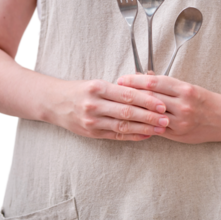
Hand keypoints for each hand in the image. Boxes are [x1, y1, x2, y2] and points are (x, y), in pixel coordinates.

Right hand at [55, 79, 169, 140]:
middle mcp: (94, 105)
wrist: (55, 103)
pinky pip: (116, 136)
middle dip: (149, 116)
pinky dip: (133, 136)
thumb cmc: (80, 91)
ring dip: (144, 128)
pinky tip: (146, 135)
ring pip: (123, 126)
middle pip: (127, 112)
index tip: (161, 104)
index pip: (127, 95)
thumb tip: (146, 91)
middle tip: (165, 118)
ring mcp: (92, 121)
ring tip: (159, 128)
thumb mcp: (96, 83)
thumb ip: (118, 88)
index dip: (146, 100)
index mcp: (97, 88)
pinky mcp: (92, 133)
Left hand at [117, 75, 220, 143]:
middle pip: (149, 97)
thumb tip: (148, 76)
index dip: (135, 80)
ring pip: (151, 114)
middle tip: (115, 91)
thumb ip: (168, 85)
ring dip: (133, 110)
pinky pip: (156, 128)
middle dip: (130, 94)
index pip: (154, 82)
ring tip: (120, 106)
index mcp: (185, 89)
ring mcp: (180, 121)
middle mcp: (183, 104)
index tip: (122, 79)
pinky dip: (143, 124)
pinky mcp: (179, 133)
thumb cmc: (205, 101)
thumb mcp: (189, 88)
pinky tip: (132, 121)